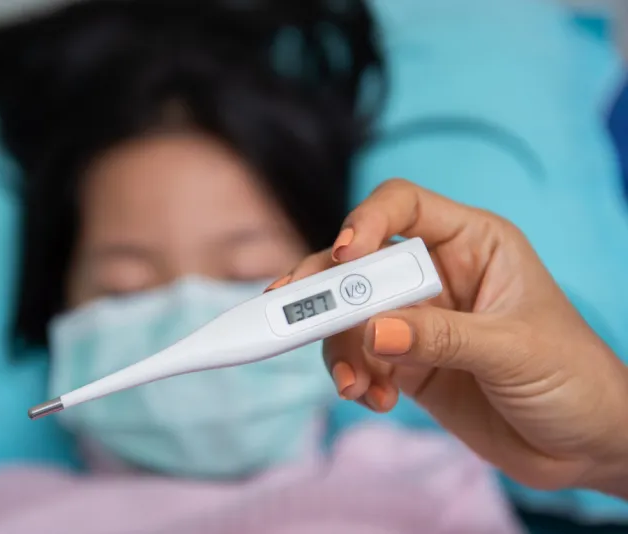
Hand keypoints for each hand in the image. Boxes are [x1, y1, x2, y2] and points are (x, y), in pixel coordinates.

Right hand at [271, 179, 627, 495]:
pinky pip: (359, 358)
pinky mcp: (405, 362)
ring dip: (339, 348)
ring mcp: (417, 320)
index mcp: (472, 244)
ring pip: (349, 316)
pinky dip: (355, 377)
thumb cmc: (574, 379)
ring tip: (355, 385)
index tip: (344, 256)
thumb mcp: (513, 350)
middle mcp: (437, 274)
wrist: (585, 447)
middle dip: (325, 291)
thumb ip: (441, 338)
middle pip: (359, 263)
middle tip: (293, 315)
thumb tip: (372, 331)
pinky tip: (376, 400)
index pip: (403, 207)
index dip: (366, 221)